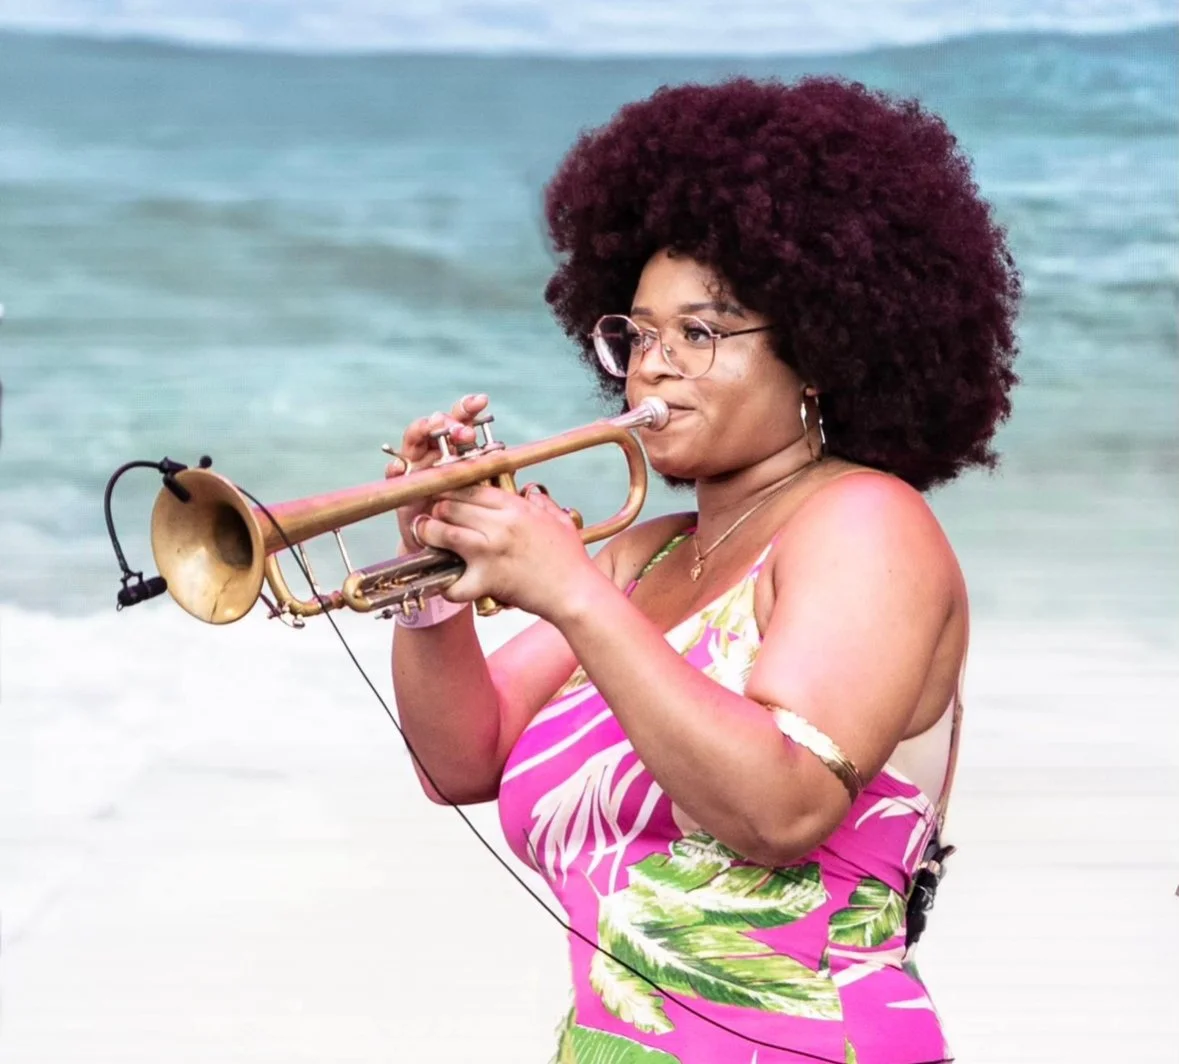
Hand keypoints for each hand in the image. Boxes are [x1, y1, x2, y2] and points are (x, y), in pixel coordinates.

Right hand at [384, 393, 489, 551]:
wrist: (445, 544)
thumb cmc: (466, 513)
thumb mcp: (483, 491)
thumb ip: (494, 474)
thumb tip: (515, 462)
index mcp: (457, 449)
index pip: (462, 421)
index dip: (469, 408)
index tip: (481, 401)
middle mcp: (435, 452)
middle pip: (437, 425)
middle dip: (449, 421)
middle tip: (462, 429)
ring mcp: (416, 466)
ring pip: (414, 439)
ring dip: (423, 430)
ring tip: (434, 428)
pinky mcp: (400, 486)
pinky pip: (393, 473)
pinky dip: (394, 468)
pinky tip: (399, 466)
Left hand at [412, 482, 598, 619]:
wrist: (577, 592)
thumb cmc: (571, 559)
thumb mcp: (560, 521)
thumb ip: (543, 503)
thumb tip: (531, 493)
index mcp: (516, 507)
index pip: (471, 488)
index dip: (451, 490)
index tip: (444, 496)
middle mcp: (500, 524)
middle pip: (450, 505)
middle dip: (437, 510)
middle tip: (433, 518)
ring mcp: (491, 551)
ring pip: (444, 533)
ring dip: (431, 535)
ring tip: (429, 539)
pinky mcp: (488, 579)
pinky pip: (455, 583)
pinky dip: (448, 587)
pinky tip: (449, 585)